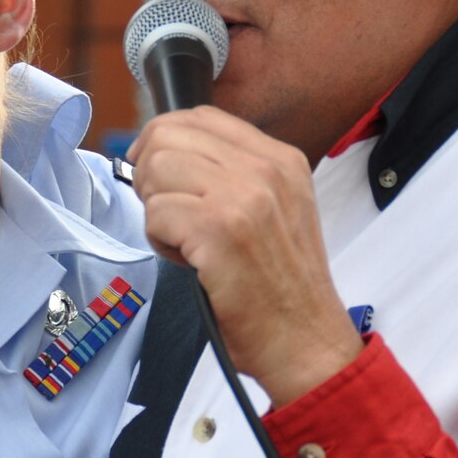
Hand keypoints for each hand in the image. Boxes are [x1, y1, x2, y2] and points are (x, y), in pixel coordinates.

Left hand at [130, 106, 363, 405]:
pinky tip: (189, 262)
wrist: (306, 340)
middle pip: (168, 134)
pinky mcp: (220, 230)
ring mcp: (244, 196)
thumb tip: (164, 152)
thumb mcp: (276, 210)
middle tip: (168, 214)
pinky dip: (159, 241)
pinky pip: (156, 212)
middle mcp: (266, 168)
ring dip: (155, 208)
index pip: (201, 116)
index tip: (164, 178)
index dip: (166, 141)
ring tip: (183, 240)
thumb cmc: (280, 286)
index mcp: (281, 159)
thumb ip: (234, 174)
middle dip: (151, 174)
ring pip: (156, 167)